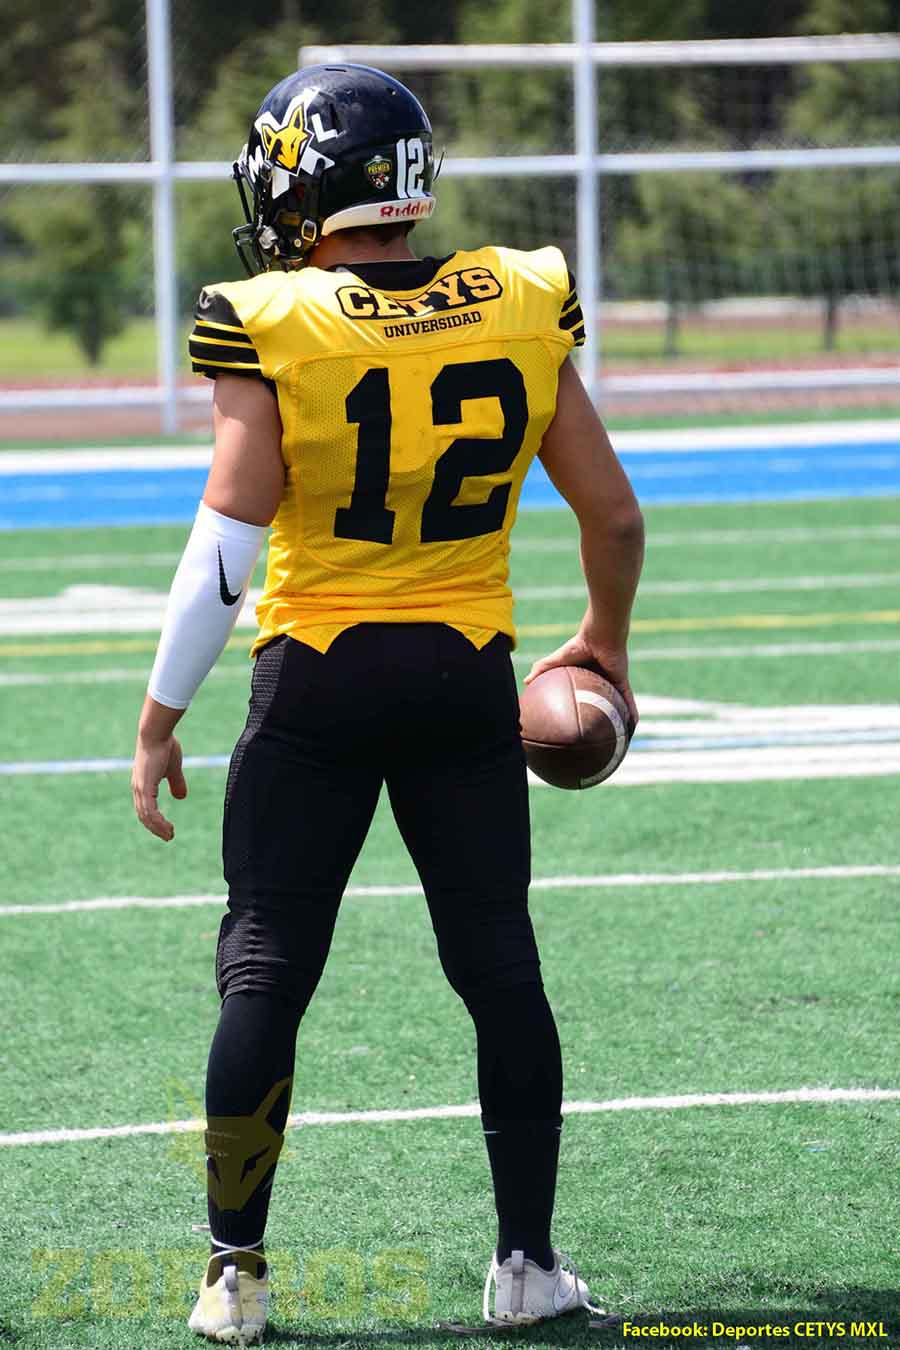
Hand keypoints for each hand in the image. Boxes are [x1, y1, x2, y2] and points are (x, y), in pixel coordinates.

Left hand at [131, 732, 187, 841]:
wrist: (156, 734)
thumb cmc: (164, 746)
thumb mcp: (173, 768)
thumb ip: (176, 783)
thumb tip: (181, 797)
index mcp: (143, 784)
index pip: (145, 808)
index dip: (154, 820)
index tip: (166, 828)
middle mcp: (138, 788)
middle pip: (144, 815)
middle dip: (155, 828)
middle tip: (168, 837)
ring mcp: (140, 789)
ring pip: (146, 816)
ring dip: (158, 828)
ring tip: (169, 836)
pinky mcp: (144, 788)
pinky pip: (150, 811)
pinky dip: (158, 822)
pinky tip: (167, 828)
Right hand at [524, 629, 638, 730]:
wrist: (599, 636)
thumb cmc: (578, 645)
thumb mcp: (556, 660)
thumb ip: (542, 669)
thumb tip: (525, 682)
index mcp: (586, 677)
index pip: (583, 696)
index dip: (581, 708)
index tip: (576, 723)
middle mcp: (601, 681)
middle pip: (601, 703)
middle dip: (602, 718)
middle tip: (598, 736)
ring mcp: (613, 683)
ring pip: (617, 705)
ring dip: (620, 719)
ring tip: (620, 738)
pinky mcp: (623, 682)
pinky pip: (628, 701)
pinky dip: (631, 714)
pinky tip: (633, 727)